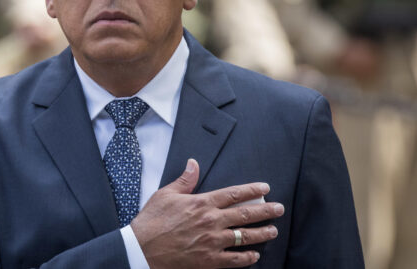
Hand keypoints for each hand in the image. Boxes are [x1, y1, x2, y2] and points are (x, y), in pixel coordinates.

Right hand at [130, 159, 283, 268]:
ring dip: (262, 234)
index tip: (265, 187)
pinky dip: (247, 257)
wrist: (142, 248)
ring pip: (245, 237)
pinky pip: (234, 259)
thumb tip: (193, 164)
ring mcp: (212, 242)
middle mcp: (211, 221)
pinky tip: (254, 255)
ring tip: (273, 231)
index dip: (252, 190)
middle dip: (266, 211)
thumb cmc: (152, 221)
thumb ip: (184, 180)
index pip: (234, 194)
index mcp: (202, 203)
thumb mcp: (165, 194)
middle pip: (245, 215)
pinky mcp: (208, 260)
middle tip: (279, 209)